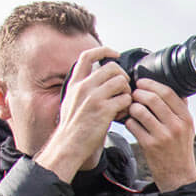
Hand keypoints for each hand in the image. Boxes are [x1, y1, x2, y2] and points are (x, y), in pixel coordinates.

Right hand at [34, 46, 129, 181]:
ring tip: (121, 104)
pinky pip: (126, 99)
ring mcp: (94, 98)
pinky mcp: (104, 110)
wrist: (69, 145)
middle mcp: (84, 87)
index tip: (115, 54)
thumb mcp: (70, 101)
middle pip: (112, 67)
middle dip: (122, 76)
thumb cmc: (72, 127)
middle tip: (123, 89)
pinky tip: (120, 114)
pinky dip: (127, 106)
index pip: (87, 56)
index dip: (104, 50)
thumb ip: (82, 88)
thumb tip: (98, 79)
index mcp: (75, 83)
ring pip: (121, 82)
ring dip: (126, 92)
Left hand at [123, 78, 195, 191]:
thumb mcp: (188, 128)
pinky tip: (132, 123)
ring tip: (132, 109)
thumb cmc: (180, 150)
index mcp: (186, 118)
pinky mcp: (149, 145)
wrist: (178, 176)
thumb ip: (181, 109)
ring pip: (140, 111)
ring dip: (132, 107)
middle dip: (138, 93)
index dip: (151, 84)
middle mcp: (176, 126)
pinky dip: (129, 121)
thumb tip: (172, 87)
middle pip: (152, 99)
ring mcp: (162, 136)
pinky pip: (133, 125)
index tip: (142, 82)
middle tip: (133, 94)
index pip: (168, 92)